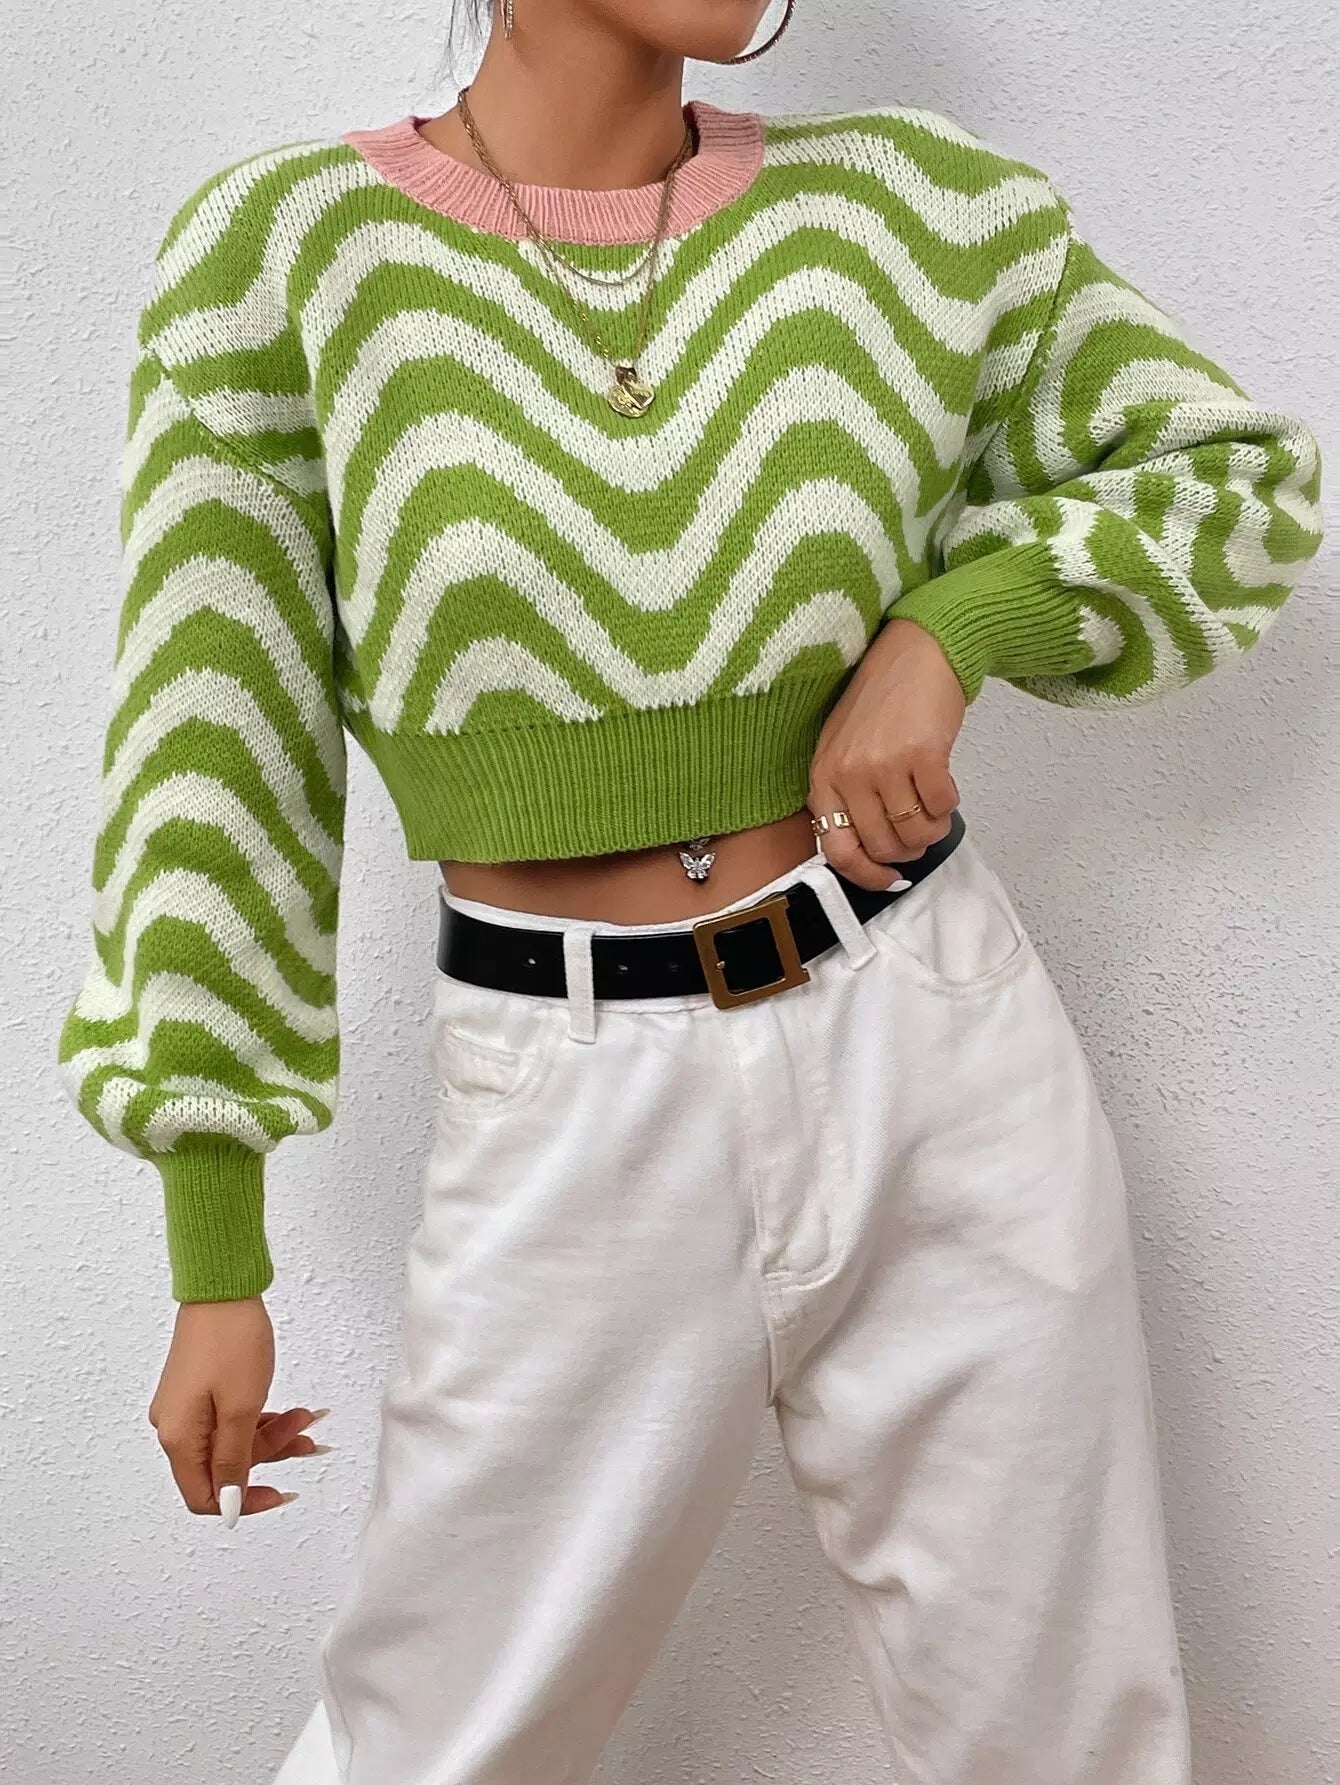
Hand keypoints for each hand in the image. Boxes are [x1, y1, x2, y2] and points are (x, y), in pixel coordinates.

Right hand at [147, 1297, 326, 1519]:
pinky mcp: (199, 1391)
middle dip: (270, 1455)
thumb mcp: (240, 1409)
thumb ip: (233, 1461)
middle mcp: (175, 1427)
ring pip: (233, 1441)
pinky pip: (230, 1419)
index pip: (204, 1496)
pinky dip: (261, 1419)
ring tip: (307, 1418)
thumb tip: (226, 1504)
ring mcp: (187, 1407)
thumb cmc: (231, 1342)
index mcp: (179, 1438)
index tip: (279, 1493)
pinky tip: (291, 1411)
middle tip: (306, 1435)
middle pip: (223, 1466)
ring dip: (272, 1435)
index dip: (242, 1502)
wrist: (222, 1290)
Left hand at [809, 617, 965, 889]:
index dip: (866, 874)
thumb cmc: (881, 702)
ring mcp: (884, 764)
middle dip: (908, 850)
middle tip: (919, 832)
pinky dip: (949, 807)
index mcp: (823, 777)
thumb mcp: (842, 749)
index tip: (888, 877)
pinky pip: (942, 808)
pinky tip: (945, 788)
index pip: (837, 850)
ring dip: (932, 830)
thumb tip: (869, 853)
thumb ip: (846, 797)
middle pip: (883, 847)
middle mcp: (849, 774)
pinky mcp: (922, 754)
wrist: (916, 653)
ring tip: (933, 809)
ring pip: (915, 833)